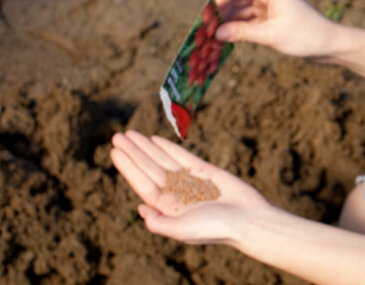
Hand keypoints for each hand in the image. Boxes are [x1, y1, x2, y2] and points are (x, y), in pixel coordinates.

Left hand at [110, 130, 269, 246]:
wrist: (249, 220)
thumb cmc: (217, 228)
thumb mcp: (183, 231)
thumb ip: (159, 223)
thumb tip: (140, 207)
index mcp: (168, 209)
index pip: (143, 184)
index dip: (128, 168)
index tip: (115, 151)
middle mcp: (176, 194)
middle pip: (149, 169)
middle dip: (134, 152)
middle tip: (117, 136)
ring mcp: (189, 181)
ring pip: (163, 160)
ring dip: (146, 147)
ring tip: (130, 133)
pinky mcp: (205, 171)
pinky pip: (182, 156)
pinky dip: (169, 147)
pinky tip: (155, 139)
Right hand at [213, 0, 341, 57]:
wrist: (330, 45)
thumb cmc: (306, 36)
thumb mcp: (272, 35)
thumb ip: (243, 32)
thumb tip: (217, 33)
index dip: (216, 1)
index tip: (204, 17)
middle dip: (219, 13)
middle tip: (203, 30)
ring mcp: (269, 6)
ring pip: (240, 11)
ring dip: (226, 22)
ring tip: (210, 37)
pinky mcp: (270, 19)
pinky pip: (248, 21)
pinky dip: (237, 29)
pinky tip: (225, 39)